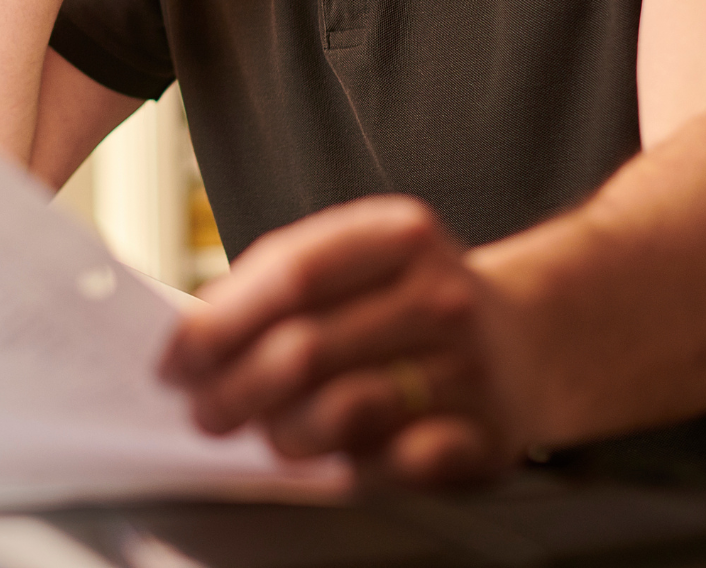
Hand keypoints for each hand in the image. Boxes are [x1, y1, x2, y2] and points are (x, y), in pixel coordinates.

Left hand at [159, 196, 530, 484]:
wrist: (529, 338)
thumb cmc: (413, 299)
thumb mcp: (362, 260)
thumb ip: (284, 284)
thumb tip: (196, 339)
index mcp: (398, 234)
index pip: (291, 274)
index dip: (221, 322)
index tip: (176, 358)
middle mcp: (439, 293)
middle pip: (307, 347)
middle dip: (235, 389)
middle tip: (204, 412)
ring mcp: (468, 364)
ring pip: (346, 410)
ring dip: (286, 434)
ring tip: (266, 437)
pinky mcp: (487, 434)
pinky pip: (401, 464)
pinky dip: (354, 471)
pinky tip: (333, 467)